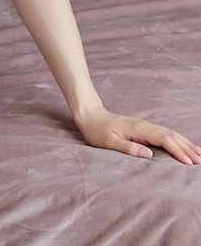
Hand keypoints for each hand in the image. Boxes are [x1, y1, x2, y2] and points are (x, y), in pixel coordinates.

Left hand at [77, 106, 200, 165]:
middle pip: (171, 136)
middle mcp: (144, 125)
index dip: (177, 151)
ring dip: (185, 144)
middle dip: (187, 148)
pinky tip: (183, 145)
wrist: (89, 115)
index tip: (189, 163)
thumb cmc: (96, 130)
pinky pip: (165, 134)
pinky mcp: (143, 128)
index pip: (163, 139)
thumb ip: (127, 148)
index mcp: (138, 128)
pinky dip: (177, 140)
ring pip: (170, 133)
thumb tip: (148, 155)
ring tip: (199, 155)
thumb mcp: (108, 141)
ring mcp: (145, 126)